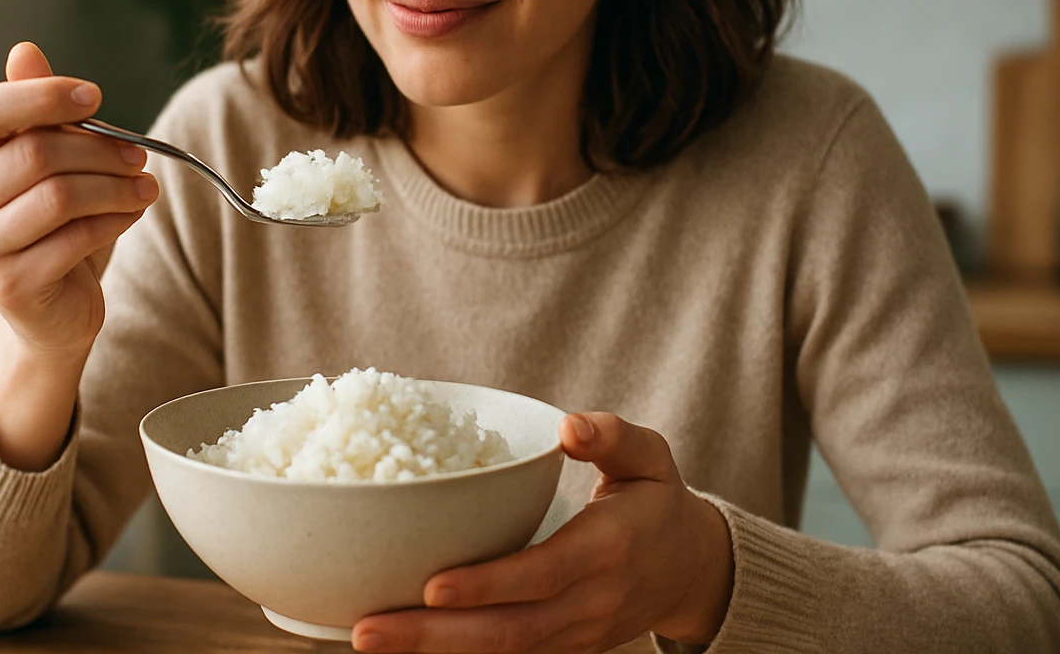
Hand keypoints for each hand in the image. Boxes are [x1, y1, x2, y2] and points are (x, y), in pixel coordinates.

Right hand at [0, 42, 158, 360]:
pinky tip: (131, 213)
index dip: (42, 96)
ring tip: (145, 187)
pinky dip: (115, 220)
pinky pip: (75, 238)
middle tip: (139, 155)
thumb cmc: (53, 225)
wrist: (55, 307)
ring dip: (115, 187)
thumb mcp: (51, 160)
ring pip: (58, 196)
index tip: (94, 97)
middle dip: (99, 150)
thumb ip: (37, 109)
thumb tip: (25, 51)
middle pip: (34, 153)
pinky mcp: (9, 285)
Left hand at [351, 413, 733, 652]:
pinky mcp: (561, 649)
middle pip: (508, 630)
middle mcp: (590, 602)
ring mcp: (575, 635)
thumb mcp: (650, 456)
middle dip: (435, 635)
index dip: (487, 585)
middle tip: (368, 628)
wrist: (691, 570)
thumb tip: (569, 427)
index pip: (542, 574)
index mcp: (608, 549)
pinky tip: (406, 649)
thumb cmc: (656, 502)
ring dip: (434, 653)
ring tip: (369, 639)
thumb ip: (612, 435)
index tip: (431, 585)